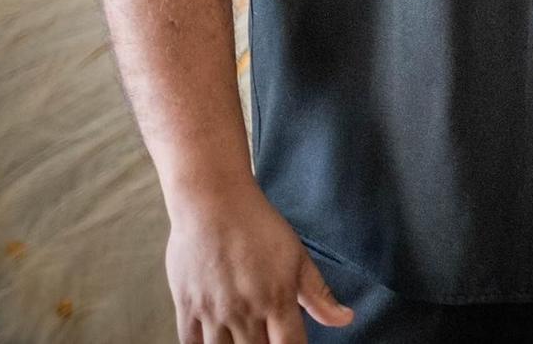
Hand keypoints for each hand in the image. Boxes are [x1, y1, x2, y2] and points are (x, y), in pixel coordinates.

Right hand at [165, 182, 353, 343]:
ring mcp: (213, 311)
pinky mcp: (186, 306)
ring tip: (241, 342)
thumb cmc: (258, 226)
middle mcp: (245, 311)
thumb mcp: (297, 257)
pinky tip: (215, 343)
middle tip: (264, 341)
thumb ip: (319, 294)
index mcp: (277, 300)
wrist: (213, 202)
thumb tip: (346, 320)